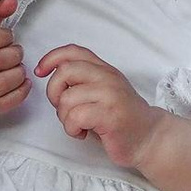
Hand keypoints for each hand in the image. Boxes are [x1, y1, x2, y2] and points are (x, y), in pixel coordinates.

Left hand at [35, 42, 160, 168]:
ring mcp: (110, 95)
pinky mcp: (110, 115)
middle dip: (54, 92)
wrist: (149, 138)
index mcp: (104, 70)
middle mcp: (107, 77)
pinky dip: (72, 129)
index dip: (51, 58)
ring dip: (64, 117)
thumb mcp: (103, 92)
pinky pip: (75, 117)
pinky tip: (82, 133)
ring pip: (67, 98)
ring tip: (76, 125)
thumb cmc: (121, 119)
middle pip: (65, 71)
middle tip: (63, 108)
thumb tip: (52, 78)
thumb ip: (83, 81)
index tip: (41, 72)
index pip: (73, 51)